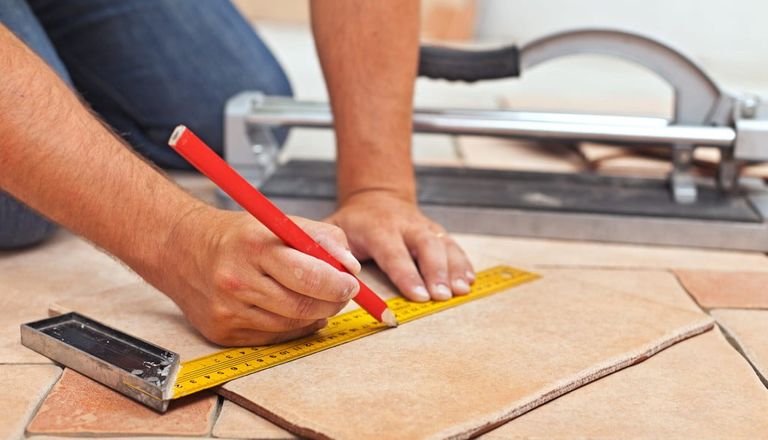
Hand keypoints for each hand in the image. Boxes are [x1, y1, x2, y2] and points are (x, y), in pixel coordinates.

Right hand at [156, 207, 360, 345]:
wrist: (181, 249)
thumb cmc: (237, 236)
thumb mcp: (280, 222)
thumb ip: (322, 238)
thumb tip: (351, 267)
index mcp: (254, 246)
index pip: (308, 274)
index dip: (338, 283)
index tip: (352, 283)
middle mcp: (237, 279)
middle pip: (302, 305)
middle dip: (332, 302)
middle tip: (342, 293)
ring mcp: (228, 310)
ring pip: (291, 324)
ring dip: (314, 314)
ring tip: (317, 298)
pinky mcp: (222, 332)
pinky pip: (273, 337)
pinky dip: (292, 326)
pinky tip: (294, 311)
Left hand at [326, 190, 474, 301]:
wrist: (376, 198)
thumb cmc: (354, 222)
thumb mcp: (334, 229)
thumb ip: (332, 250)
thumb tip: (339, 274)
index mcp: (378, 228)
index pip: (394, 252)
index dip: (407, 274)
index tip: (418, 295)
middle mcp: (405, 225)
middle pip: (426, 246)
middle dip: (437, 271)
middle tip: (442, 296)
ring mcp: (424, 227)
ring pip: (444, 245)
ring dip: (454, 268)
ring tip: (460, 290)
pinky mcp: (436, 232)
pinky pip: (453, 246)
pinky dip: (463, 263)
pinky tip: (469, 281)